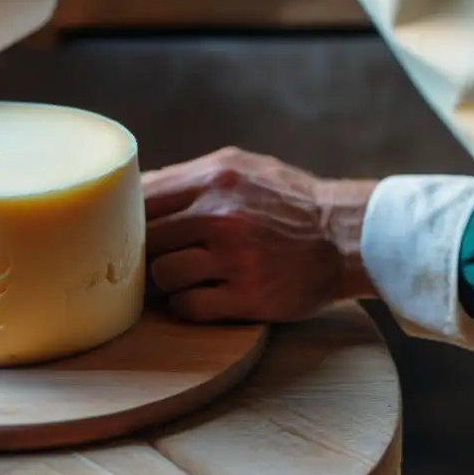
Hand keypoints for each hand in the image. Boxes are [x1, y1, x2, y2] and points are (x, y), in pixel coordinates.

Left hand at [142, 147, 377, 323]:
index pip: (141, 198)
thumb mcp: (242, 168)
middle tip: (152, 259)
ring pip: (162, 275)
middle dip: (144, 252)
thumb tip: (133, 190)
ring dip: (166, 281)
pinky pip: (187, 306)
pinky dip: (186, 305)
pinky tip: (201, 296)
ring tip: (184, 278)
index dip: (126, 218)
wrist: (347, 236)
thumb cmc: (288, 201)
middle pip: (145, 240)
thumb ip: (190, 177)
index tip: (127, 230)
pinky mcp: (246, 296)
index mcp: (214, 178)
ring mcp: (233, 258)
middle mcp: (220, 216)